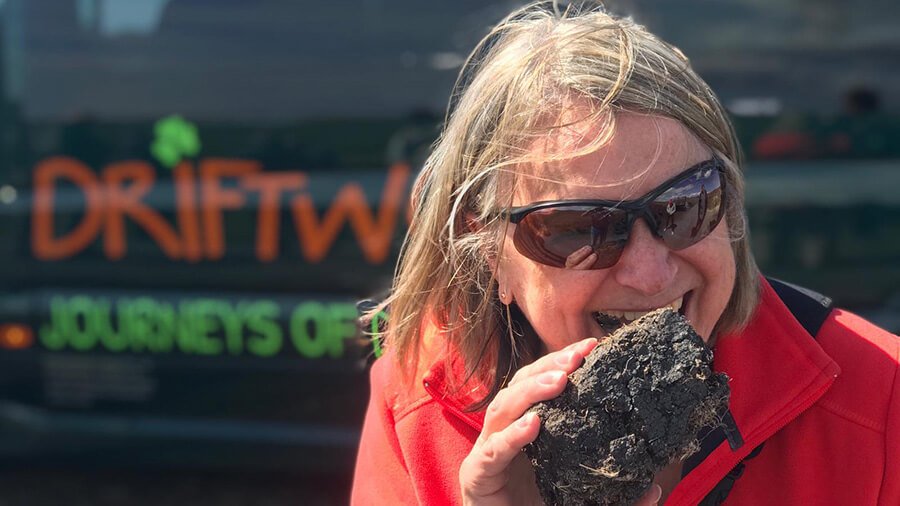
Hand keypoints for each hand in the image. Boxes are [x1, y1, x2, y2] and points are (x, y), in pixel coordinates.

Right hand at [458, 336, 664, 505]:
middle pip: (519, 385)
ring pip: (502, 408)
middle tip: (579, 356)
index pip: (541, 384)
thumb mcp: (583, 500)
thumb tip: (654, 488)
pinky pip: (494, 450)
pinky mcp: (476, 475)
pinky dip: (513, 436)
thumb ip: (614, 497)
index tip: (594, 345)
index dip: (562, 362)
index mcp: (528, 431)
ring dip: (531, 391)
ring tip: (560, 380)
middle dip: (548, 366)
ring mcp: (487, 453)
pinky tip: (534, 424)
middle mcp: (504, 434)